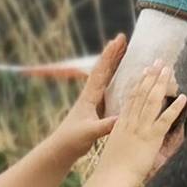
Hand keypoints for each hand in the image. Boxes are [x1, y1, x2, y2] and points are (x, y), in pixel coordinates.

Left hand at [45, 34, 127, 163]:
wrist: (61, 148)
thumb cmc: (72, 139)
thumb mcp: (89, 132)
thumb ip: (104, 126)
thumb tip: (121, 118)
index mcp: (89, 97)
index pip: (101, 71)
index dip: (110, 55)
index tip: (117, 40)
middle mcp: (91, 95)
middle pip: (104, 69)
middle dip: (113, 53)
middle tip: (123, 38)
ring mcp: (94, 101)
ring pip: (107, 77)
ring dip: (115, 63)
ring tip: (125, 51)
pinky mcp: (97, 109)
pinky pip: (110, 89)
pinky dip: (117, 80)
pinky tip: (125, 78)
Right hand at [93, 60, 185, 186]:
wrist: (111, 178)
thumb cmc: (112, 169)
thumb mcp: (116, 148)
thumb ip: (123, 139)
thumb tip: (127, 137)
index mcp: (121, 123)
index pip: (131, 98)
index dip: (139, 82)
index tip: (145, 71)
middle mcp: (131, 122)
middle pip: (142, 94)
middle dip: (152, 76)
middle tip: (160, 62)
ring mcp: (141, 128)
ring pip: (152, 101)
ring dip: (162, 84)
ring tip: (170, 71)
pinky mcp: (151, 138)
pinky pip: (165, 120)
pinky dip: (174, 108)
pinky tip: (183, 98)